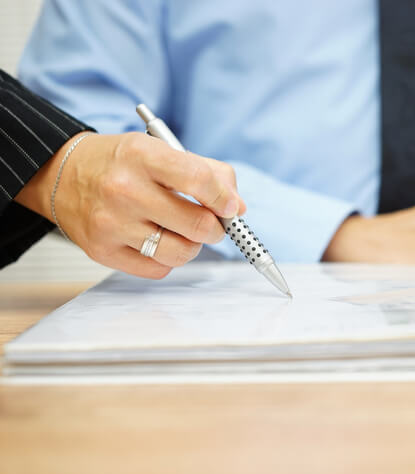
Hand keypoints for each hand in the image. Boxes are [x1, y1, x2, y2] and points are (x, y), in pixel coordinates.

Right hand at [15, 132, 244, 278]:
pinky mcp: (103, 251)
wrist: (61, 174)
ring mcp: (111, 224)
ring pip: (181, 252)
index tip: (230, 206)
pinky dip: (168, 258)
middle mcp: (124, 190)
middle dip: (215, 228)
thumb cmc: (120, 162)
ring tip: (184, 231)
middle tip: (212, 223)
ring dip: (193, 245)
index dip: (224, 198)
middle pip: (197, 224)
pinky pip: (159, 269)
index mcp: (141, 156)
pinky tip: (158, 240)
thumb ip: (208, 172)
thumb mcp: (161, 149)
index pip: (199, 180)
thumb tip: (238, 208)